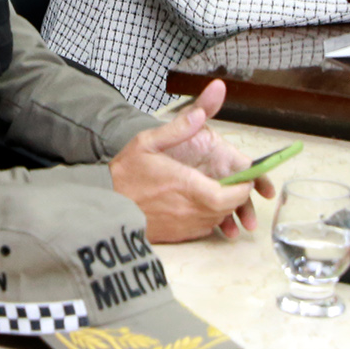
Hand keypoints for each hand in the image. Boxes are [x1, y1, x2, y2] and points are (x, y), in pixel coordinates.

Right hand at [109, 79, 268, 241]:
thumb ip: (179, 127)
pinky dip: (206, 218)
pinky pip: (202, 228)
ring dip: (221, 207)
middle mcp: (189, 209)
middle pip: (227, 208)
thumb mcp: (147, 142)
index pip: (231, 196)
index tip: (245, 179)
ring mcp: (183, 225)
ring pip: (216, 220)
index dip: (243, 189)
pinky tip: (196, 205)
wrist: (104, 204)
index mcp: (187, 185)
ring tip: (214, 191)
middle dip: (234, 196)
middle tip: (233, 182)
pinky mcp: (176, 235)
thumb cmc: (125, 174)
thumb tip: (200, 113)